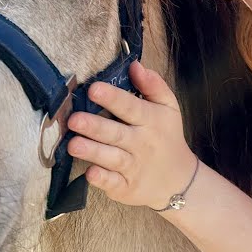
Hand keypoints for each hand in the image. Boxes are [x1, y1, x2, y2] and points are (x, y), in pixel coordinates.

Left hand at [66, 61, 197, 208]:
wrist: (179, 181)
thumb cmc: (167, 136)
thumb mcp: (169, 108)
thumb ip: (153, 85)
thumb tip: (135, 65)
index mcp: (151, 120)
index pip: (130, 107)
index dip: (112, 98)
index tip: (93, 89)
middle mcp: (141, 143)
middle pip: (115, 133)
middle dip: (94, 126)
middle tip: (74, 119)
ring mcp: (133, 167)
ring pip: (111, 158)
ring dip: (92, 151)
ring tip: (72, 145)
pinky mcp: (125, 187)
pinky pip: (112, 182)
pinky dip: (102, 179)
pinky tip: (89, 173)